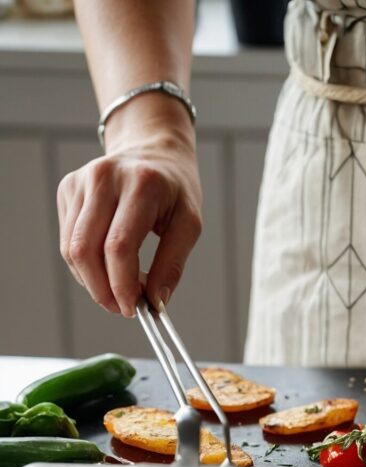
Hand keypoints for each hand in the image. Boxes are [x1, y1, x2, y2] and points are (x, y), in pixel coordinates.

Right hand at [57, 128, 201, 316]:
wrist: (153, 150)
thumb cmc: (174, 189)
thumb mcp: (189, 223)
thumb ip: (173, 264)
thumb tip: (156, 303)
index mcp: (141, 183)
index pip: (119, 246)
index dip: (121, 285)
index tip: (133, 308)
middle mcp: (105, 177)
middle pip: (86, 250)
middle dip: (102, 290)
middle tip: (122, 308)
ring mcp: (81, 181)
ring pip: (71, 249)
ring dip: (91, 282)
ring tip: (116, 291)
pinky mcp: (68, 189)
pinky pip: (68, 240)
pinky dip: (84, 266)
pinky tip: (105, 269)